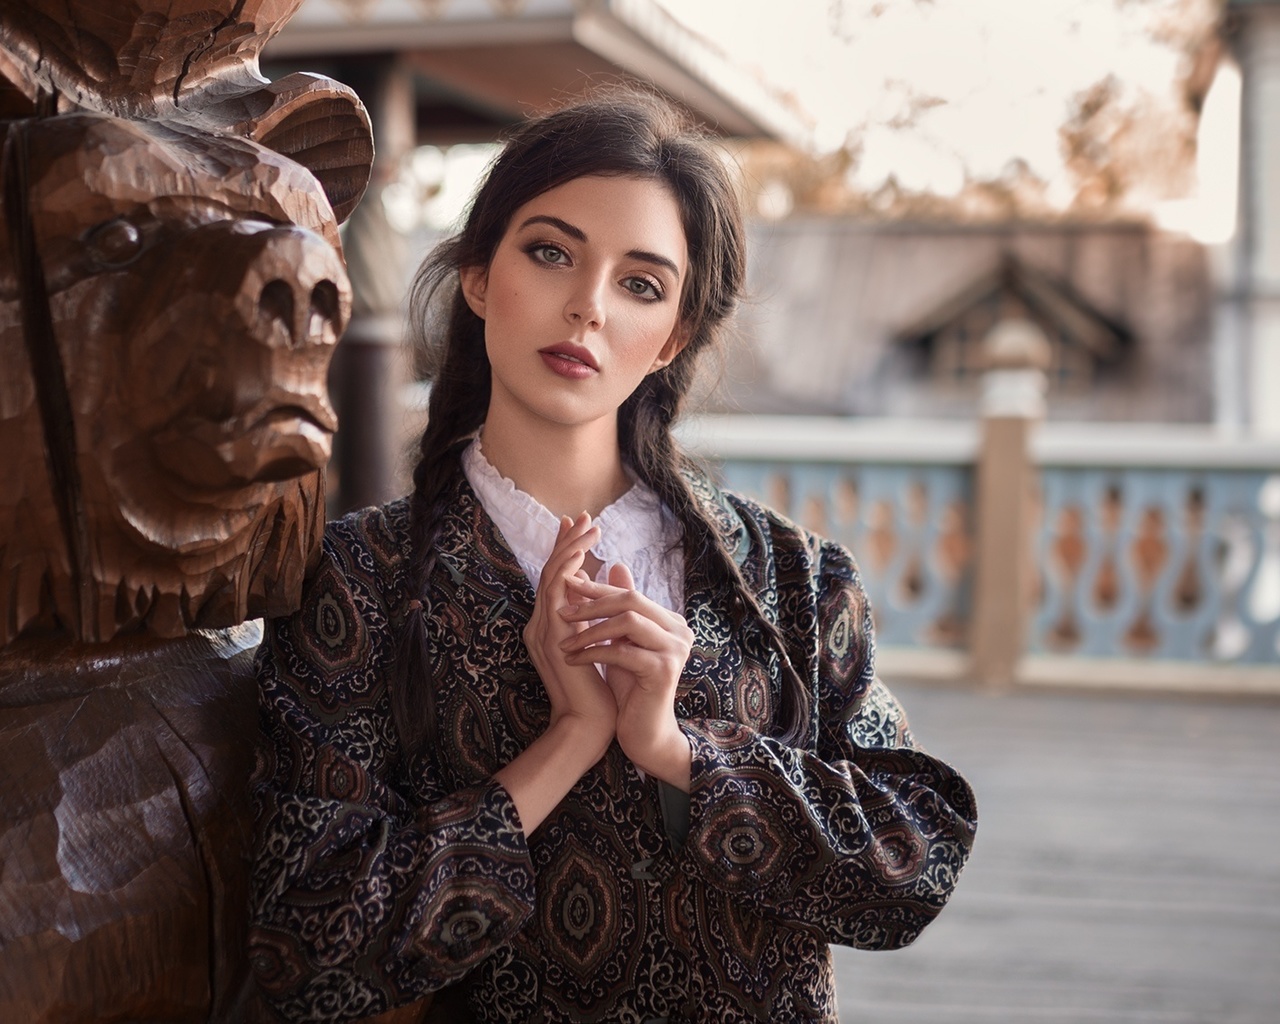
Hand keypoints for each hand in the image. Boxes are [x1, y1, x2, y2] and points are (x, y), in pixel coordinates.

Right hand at [523, 514, 615, 759]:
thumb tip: (595, 587)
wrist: (588, 725)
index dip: (565, 551)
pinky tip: (583, 555)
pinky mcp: (554, 638)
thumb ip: (590, 618)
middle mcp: (541, 626)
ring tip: (588, 526)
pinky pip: (556, 595)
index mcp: (550, 628)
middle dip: (565, 542)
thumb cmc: (595, 692)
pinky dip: (568, 571)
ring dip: (570, 548)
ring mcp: (544, 631)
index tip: (578, 526)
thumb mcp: (593, 645)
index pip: (556, 580)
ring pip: (551, 577)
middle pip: (548, 572)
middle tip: (579, 515)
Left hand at [559, 563, 692, 788]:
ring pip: (628, 621)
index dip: (597, 588)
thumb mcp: (621, 642)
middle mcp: (680, 631)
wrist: (644, 732)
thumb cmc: (630, 687)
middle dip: (592, 602)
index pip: (630, 594)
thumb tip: (614, 564)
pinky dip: (592, 652)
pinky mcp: (664, 670)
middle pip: (631, 600)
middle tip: (561, 608)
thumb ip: (620, 608)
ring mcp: (675, 650)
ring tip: (563, 640)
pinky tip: (572, 658)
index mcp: (670, 621)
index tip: (566, 584)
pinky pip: (622, 651)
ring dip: (589, 629)